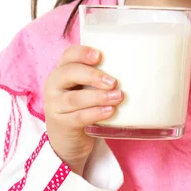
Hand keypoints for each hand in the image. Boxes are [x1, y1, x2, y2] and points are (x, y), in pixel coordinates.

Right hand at [44, 45, 123, 174]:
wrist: (67, 138)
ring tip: (118, 97)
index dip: (83, 53)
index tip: (100, 56)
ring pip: (75, 98)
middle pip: (69, 73)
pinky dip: (95, 113)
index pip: (68, 55)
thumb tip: (136, 66)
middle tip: (113, 82)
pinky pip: (78, 117)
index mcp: (62, 70)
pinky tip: (109, 111)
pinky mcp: (62, 124)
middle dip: (92, 75)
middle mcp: (54, 85)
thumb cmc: (82, 105)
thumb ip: (101, 76)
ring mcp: (55, 105)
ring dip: (98, 97)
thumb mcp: (86, 87)